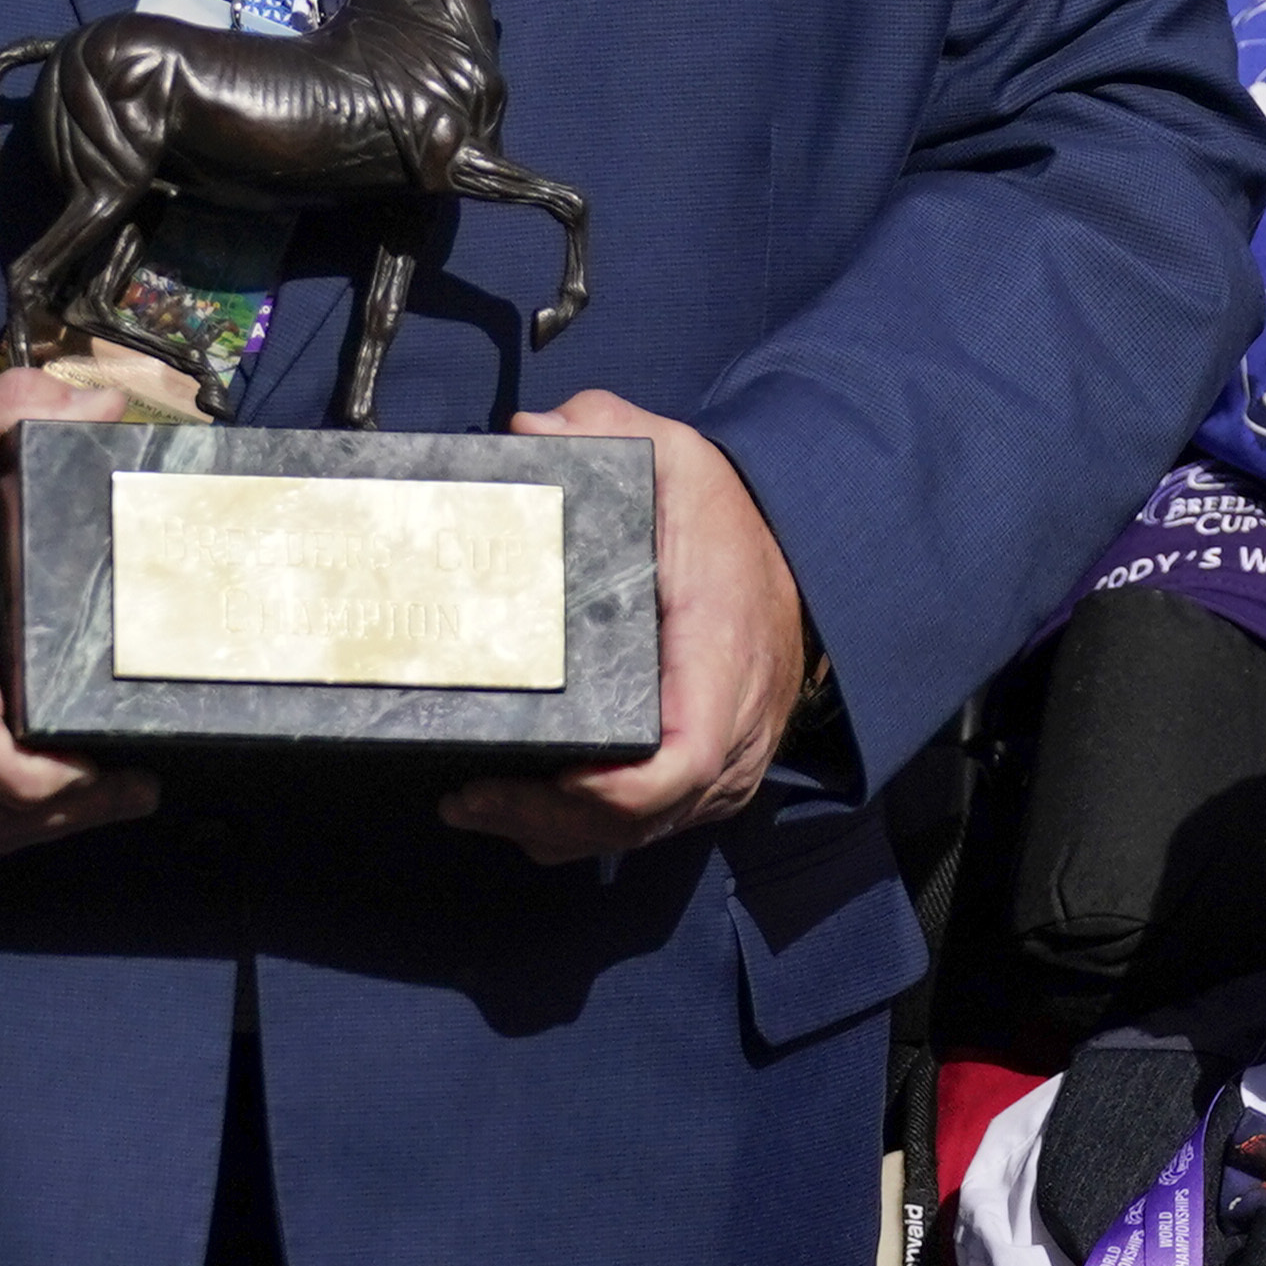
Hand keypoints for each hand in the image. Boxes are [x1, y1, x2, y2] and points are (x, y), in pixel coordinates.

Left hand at [440, 395, 811, 862]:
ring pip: (641, 835)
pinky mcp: (712, 775)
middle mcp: (733, 733)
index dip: (598, 794)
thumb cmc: (733, 521)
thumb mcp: (679, 458)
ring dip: (558, 834)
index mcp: (720, 663)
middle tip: (466, 798)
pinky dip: (587, 832)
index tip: (523, 778)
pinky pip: (650, 827)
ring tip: (477, 808)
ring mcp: (728, 764)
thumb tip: (532, 432)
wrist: (800, 556)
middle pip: (640, 819)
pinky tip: (527, 818)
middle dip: (547, 821)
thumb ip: (608, 430)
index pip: (673, 765)